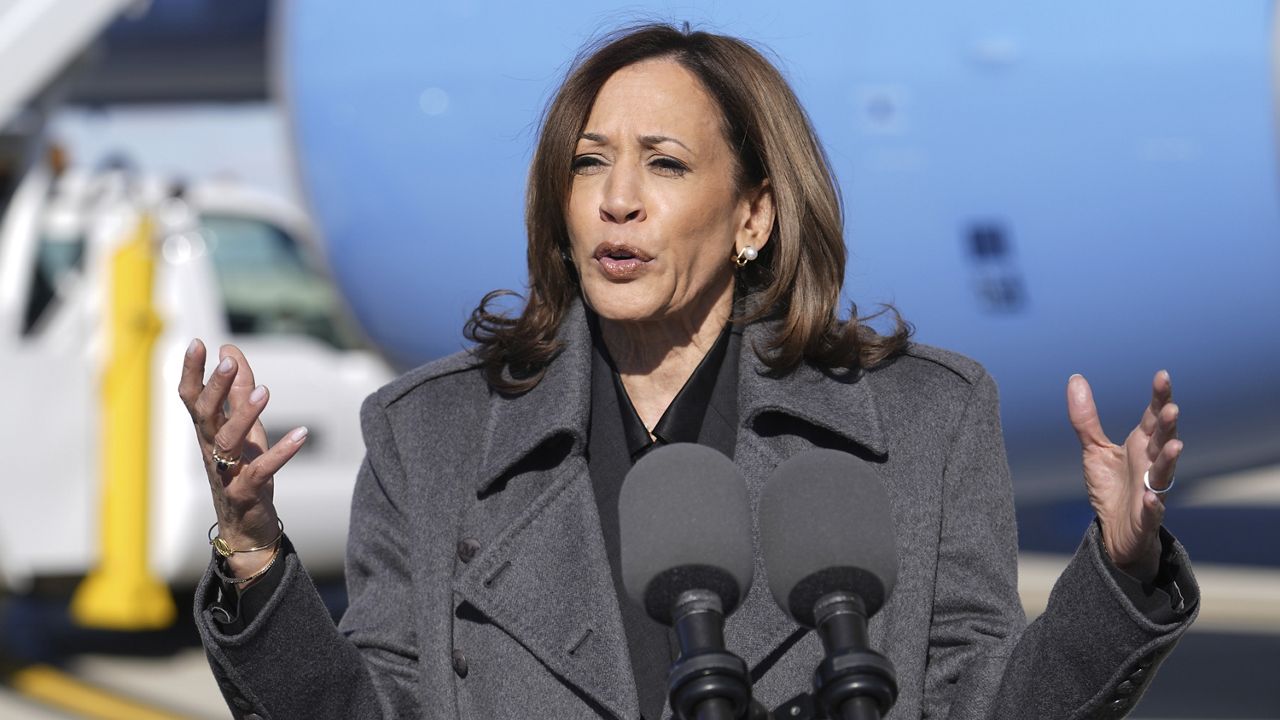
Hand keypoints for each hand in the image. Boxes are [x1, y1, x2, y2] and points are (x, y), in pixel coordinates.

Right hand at [178, 339, 308, 577]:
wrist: (246, 527)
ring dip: (245, 415)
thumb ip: (238, 391)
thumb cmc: (243, 470)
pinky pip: (260, 471)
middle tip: (227, 362)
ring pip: (227, 441)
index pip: (191, 398)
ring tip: (265, 392)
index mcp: (207, 432)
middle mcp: (210, 450)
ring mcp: (226, 472)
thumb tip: (230, 350)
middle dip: (214, 388)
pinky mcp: (245, 492)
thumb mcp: (244, 428)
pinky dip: (281, 452)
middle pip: (205, 415)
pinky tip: (302, 434)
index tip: (198, 343)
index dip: (191, 372)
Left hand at [1066, 371, 1181, 582]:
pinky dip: (1154, 505)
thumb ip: (1086, 418)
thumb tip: (1075, 378)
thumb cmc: (1111, 485)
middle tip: (1171, 409)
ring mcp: (1152, 489)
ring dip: (1169, 459)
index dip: (1160, 398)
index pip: (1153, 417)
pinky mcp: (1146, 516)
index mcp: (1141, 445)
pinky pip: (1153, 511)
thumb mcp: (1094, 449)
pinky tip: (1151, 499)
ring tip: (1175, 445)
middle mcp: (1151, 464)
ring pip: (1164, 473)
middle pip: (1163, 440)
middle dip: (1168, 426)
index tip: (1162, 376)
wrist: (1114, 529)